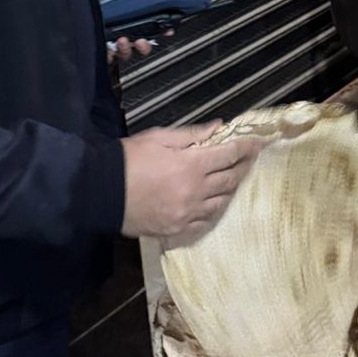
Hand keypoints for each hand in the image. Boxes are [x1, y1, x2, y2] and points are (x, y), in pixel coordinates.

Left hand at [96, 0, 168, 63]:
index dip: (160, 26)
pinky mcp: (96, 50)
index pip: (146, 22)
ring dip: (128, 49)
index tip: (167, 27)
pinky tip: (109, 47)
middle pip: (140, 42)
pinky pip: (108, 58)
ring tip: (124, 40)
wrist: (59, 4)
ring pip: (126, 53)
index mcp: (123, 13)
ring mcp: (107, 41)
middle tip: (143, 38)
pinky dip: (111, 54)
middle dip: (146, 44)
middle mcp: (118, 29)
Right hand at [120, 123, 262, 238]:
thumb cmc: (128, 159)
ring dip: (231, 189)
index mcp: (192, 165)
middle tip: (250, 159)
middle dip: (243, 167)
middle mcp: (196, 192)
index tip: (256, 142)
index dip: (246, 147)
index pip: (230, 155)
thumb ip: (192, 134)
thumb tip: (219, 127)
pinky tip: (215, 203)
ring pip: (221, 202)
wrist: (100, 192)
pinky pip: (205, 222)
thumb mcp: (159, 138)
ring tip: (234, 180)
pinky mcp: (177, 229)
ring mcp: (187, 214)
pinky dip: (214, 210)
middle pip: (230, 179)